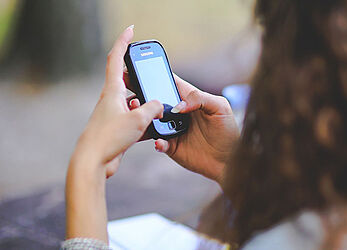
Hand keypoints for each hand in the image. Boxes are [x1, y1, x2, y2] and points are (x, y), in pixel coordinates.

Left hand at [66, 25, 163, 242]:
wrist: (93, 161)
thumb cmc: (110, 137)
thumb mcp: (138, 119)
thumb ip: (153, 107)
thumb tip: (159, 105)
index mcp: (112, 91)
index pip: (116, 58)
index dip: (124, 42)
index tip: (131, 30)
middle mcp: (111, 99)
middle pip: (126, 79)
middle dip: (139, 76)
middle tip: (151, 76)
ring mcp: (112, 113)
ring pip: (132, 100)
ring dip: (144, 102)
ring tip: (155, 110)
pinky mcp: (116, 127)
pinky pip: (133, 116)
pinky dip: (143, 117)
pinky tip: (150, 126)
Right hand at [137, 75, 239, 182]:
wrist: (229, 160)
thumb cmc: (228, 131)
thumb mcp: (220, 107)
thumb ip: (200, 98)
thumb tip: (178, 106)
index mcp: (188, 98)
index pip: (168, 82)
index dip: (153, 75)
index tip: (138, 69)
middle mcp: (177, 112)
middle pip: (154, 101)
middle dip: (141, 96)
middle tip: (132, 95)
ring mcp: (172, 129)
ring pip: (151, 121)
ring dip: (143, 118)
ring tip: (140, 116)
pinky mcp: (171, 146)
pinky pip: (158, 142)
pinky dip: (157, 141)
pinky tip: (160, 141)